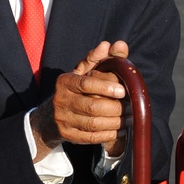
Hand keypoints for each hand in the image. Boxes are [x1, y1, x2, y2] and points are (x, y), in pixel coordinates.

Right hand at [32, 40, 129, 155]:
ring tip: (130, 118)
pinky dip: (109, 135)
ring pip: (94, 124)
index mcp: (65, 81)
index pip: (86, 83)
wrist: (51, 115)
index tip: (122, 90)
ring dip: (116, 122)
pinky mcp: (68, 136)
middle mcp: (61, 100)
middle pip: (92, 107)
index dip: (105, 86)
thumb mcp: (83, 71)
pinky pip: (92, 138)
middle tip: (132, 107)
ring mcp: (63, 120)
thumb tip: (111, 45)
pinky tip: (121, 130)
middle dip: (116, 108)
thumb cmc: (76, 88)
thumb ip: (98, 58)